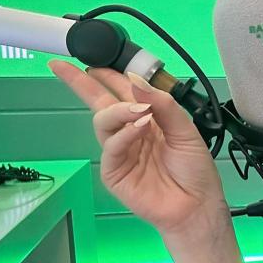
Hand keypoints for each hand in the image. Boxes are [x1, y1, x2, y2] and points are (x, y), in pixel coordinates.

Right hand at [48, 59, 228, 236]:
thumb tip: (136, 80)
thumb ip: (164, 105)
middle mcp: (130, 132)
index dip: (108, 75)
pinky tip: (139, 129)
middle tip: (66, 67)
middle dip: (82, 83)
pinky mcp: (114, 171)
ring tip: (140, 112)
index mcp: (148, 119)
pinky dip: (124, 134)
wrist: (197, 204)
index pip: (122, 92)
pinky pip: (112, 146)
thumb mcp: (186, 130)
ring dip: (119, 110)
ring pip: (104, 120)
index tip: (92, 58)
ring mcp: (120, 151)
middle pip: (100, 102)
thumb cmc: (194, 170)